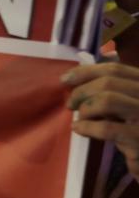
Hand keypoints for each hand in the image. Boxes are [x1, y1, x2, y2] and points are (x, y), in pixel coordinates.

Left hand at [63, 62, 138, 178]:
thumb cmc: (135, 128)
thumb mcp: (125, 104)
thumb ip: (110, 89)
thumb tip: (76, 75)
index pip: (115, 68)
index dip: (86, 72)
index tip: (65, 79)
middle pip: (108, 82)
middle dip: (81, 91)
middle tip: (70, 104)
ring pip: (107, 100)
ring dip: (85, 108)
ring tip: (80, 118)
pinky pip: (106, 128)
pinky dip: (86, 127)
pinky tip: (78, 129)